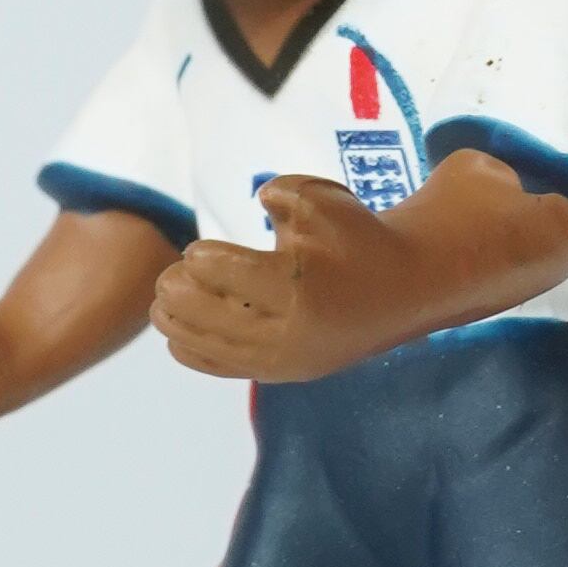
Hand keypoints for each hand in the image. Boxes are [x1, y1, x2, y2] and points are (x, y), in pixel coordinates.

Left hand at [151, 176, 407, 383]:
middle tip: (171, 275)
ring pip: (208, 347)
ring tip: (164, 302)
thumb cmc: (358, 237)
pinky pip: (224, 369)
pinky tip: (177, 336)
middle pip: (206, 315)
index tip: (196, 249)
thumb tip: (255, 204)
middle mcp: (288, 330)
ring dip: (177, 324)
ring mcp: (285, 358)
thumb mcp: (323, 199)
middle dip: (178, 292)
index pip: (223, 274)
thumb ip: (280, 195)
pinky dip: (194, 352)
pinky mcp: (285, 372)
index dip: (199, 258)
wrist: (403, 287)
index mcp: (297, 285)